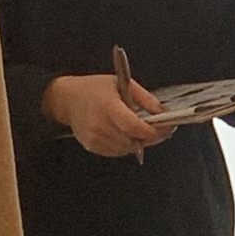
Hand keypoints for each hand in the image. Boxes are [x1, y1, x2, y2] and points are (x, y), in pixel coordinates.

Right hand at [42, 75, 174, 156]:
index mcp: (107, 106)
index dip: (152, 131)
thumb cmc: (94, 89)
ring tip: (145, 131)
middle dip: (151, 137)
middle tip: (163, 130)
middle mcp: (99, 124)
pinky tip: (129, 134)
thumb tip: (163, 113)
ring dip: (140, 142)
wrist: (68, 99)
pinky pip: (118, 151)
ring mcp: (94, 138)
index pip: (133, 125)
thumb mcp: (121, 83)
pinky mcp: (92, 146)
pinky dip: (128, 145)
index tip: (166, 129)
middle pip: (133, 139)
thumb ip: (145, 98)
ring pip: (128, 148)